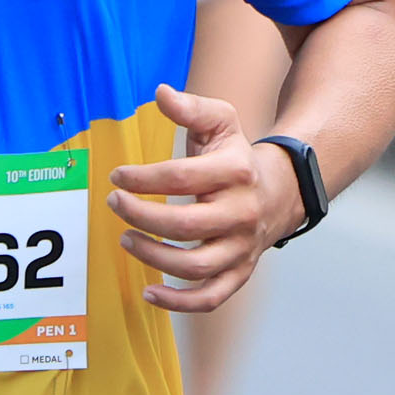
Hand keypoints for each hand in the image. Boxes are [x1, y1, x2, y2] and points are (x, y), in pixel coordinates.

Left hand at [108, 82, 303, 312]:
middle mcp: (242, 213)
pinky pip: (210, 297)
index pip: (182, 178)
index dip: (143, 179)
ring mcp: (242, 247)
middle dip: (141, 216)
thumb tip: (160, 92)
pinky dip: (179, 302)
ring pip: (195, 266)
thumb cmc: (236, 157)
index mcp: (236, 172)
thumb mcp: (221, 123)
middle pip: (185, 225)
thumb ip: (191, 108)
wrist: (280, 192)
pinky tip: (149, 292)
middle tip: (114, 204)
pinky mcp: (239, 273)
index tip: (116, 177)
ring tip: (125, 240)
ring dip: (153, 257)